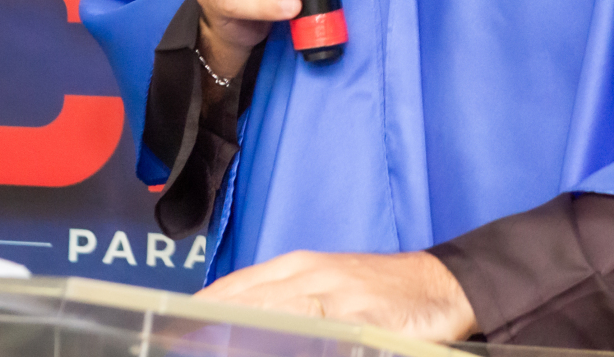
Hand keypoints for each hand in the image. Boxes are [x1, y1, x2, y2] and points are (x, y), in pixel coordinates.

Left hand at [194, 250, 475, 340]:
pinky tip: (269, 343)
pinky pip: (313, 331)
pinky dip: (287, 337)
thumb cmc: (380, 293)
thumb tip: (242, 328)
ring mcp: (333, 296)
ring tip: (208, 345)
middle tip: (179, 345)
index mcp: (296, 268)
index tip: (170, 332)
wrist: (443, 285)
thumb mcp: (327, 289)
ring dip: (237, 334)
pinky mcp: (359, 317)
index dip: (199, 312)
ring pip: (270, 314)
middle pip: (243, 303)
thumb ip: (287, 305)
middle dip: (207, 328)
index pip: (232, 290)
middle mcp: (308, 276)